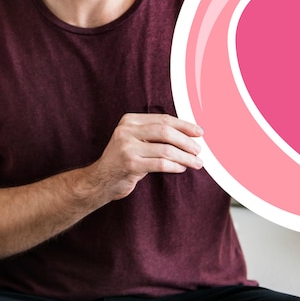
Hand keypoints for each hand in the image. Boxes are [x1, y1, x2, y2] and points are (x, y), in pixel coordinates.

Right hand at [82, 113, 203, 202]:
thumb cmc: (125, 160)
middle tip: (199, 150)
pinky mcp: (129, 164)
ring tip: (196, 162)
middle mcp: (126, 131)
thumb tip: (190, 134)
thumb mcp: (136, 140)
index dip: (184, 126)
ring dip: (185, 157)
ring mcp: (126, 147)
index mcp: (130, 120)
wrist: (100, 180)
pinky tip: (182, 168)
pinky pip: (160, 164)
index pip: (163, 119)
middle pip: (165, 132)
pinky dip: (175, 166)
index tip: (199, 132)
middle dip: (187, 141)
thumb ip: (156, 134)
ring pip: (166, 150)